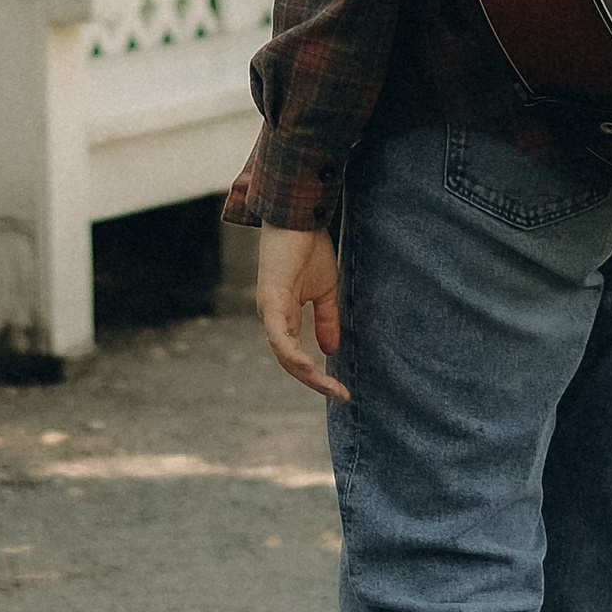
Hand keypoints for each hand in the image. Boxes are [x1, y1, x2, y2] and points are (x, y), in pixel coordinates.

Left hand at [256, 224, 345, 402]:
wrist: (300, 216)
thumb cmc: (308, 248)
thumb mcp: (324, 291)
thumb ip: (326, 321)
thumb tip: (331, 352)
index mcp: (284, 315)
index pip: (296, 355)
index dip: (317, 375)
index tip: (341, 389)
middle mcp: (273, 317)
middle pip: (289, 361)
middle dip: (315, 381)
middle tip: (340, 395)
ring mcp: (270, 309)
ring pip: (284, 354)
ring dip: (307, 374)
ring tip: (330, 388)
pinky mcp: (272, 300)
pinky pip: (280, 337)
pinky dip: (294, 355)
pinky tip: (310, 367)